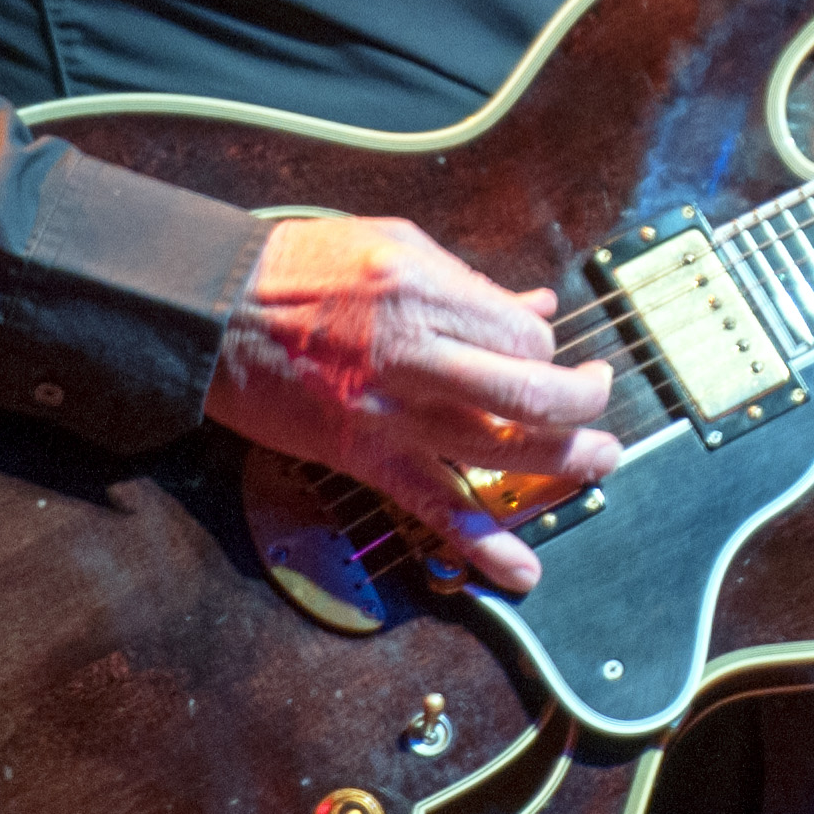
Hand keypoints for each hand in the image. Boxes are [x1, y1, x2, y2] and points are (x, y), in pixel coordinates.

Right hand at [206, 215, 616, 593]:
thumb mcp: (394, 244)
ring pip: (500, 449)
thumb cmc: (300, 267)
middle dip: (583, 403)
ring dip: (563, 463)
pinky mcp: (364, 455)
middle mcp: (417, 352)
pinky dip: (482, 543)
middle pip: (531, 391)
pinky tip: (521, 569)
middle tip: (599, 403)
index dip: (546, 348)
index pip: (524, 334)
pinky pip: (434, 506)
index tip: (543, 354)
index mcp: (427, 291)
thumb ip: (469, 281)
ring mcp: (392, 412)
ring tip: (598, 462)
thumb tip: (534, 307)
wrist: (213, 308)